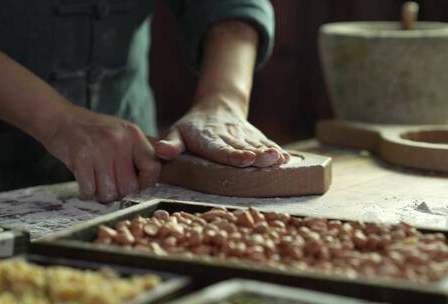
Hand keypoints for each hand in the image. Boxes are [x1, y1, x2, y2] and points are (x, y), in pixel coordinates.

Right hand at [42, 104, 160, 201]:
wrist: (60, 119)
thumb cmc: (95, 131)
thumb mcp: (123, 132)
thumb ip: (141, 150)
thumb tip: (159, 172)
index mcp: (134, 135)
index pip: (153, 168)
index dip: (145, 182)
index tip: (135, 183)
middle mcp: (119, 141)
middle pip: (129, 187)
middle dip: (119, 192)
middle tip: (110, 183)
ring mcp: (100, 149)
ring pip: (109, 192)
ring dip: (102, 194)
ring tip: (97, 182)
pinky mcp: (80, 158)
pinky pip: (90, 190)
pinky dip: (87, 192)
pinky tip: (86, 181)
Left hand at [154, 103, 289, 167]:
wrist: (216, 106)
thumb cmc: (192, 127)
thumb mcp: (176, 132)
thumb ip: (171, 143)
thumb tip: (161, 150)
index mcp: (209, 140)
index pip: (222, 150)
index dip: (235, 155)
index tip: (246, 158)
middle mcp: (229, 138)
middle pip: (245, 148)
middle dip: (258, 155)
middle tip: (270, 158)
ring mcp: (243, 137)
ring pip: (258, 146)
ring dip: (270, 152)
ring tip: (281, 158)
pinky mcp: (254, 137)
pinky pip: (266, 143)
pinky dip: (277, 150)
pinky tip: (287, 158)